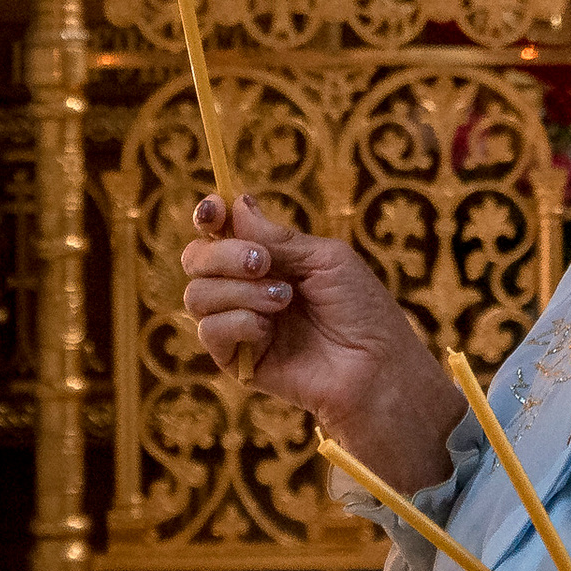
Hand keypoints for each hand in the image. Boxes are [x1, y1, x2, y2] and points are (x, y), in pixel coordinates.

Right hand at [178, 194, 460, 491]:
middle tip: (262, 263)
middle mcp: (246, 287)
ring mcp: (239, 324)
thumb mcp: (324, 259)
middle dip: (223, 254)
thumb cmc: (360, 309)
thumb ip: (276, 237)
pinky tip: (269, 329)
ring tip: (284, 300)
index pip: (219, 230)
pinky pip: (209, 331)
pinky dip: (239, 322)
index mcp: (267, 258)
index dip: (210, 215)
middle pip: (196, 259)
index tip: (215, 211)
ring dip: (239, 291)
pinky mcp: (236, 360)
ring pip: (197, 294)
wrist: (374, 366)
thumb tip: (236, 203)